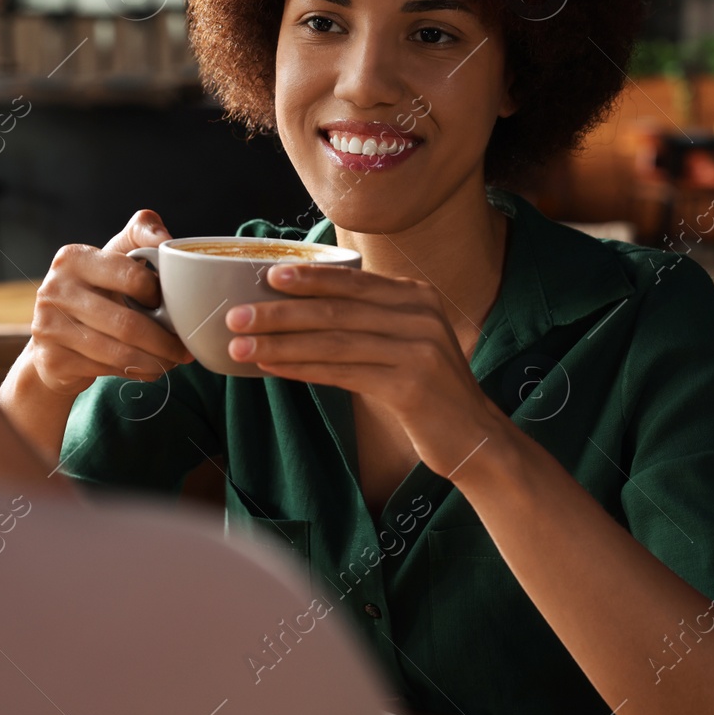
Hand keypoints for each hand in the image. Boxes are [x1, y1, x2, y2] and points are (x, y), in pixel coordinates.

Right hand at [19, 208, 194, 390]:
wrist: (54, 340)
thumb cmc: (96, 291)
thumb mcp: (112, 257)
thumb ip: (140, 236)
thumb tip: (165, 238)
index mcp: (73, 258)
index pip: (130, 275)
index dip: (159, 293)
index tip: (175, 303)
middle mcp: (55, 289)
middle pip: (127, 323)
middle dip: (165, 340)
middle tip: (185, 348)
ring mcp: (49, 326)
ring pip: (119, 351)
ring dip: (156, 361)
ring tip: (173, 361)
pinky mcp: (52, 360)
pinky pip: (107, 370)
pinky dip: (137, 373)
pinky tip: (150, 369)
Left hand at [222, 264, 506, 478]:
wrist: (477, 439)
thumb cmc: (430, 392)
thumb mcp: (405, 343)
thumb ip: (369, 322)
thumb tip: (302, 312)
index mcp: (417, 297)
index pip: (353, 280)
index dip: (309, 277)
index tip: (267, 275)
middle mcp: (420, 315)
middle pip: (337, 309)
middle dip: (281, 311)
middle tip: (236, 314)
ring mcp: (418, 349)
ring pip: (334, 341)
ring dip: (281, 342)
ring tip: (241, 344)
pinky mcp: (411, 386)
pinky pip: (343, 373)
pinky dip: (302, 368)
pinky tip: (272, 367)